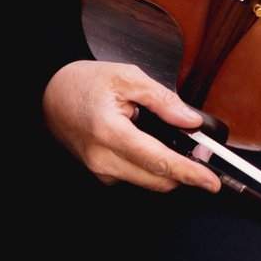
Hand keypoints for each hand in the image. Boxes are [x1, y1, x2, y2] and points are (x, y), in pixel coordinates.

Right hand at [42, 60, 220, 193]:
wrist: (50, 96)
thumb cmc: (84, 84)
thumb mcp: (127, 78)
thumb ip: (162, 99)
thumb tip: (190, 121)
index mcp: (110, 132)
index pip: (158, 161)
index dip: (189, 172)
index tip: (210, 181)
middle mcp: (103, 159)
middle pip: (157, 180)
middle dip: (185, 171)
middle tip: (203, 153)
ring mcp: (100, 170)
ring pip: (148, 182)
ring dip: (169, 169)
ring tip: (177, 145)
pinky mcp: (101, 174)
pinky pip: (135, 176)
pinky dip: (151, 166)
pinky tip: (152, 146)